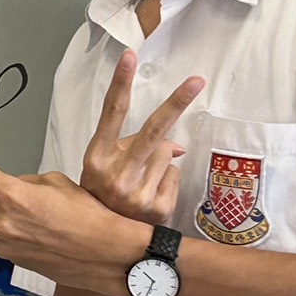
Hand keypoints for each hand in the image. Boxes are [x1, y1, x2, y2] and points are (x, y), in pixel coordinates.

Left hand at [0, 125, 145, 293]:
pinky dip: (22, 228)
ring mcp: (4, 243)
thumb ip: (24, 183)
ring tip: (50, 219)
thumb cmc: (91, 214)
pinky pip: (10, 233)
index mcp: (12, 194)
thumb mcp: (57, 184)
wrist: (111, 257)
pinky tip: (49, 235)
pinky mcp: (12, 258)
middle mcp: (1, 221)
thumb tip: (11, 189)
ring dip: (10, 212)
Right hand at [80, 50, 203, 224]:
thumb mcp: (105, 165)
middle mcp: (116, 173)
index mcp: (98, 156)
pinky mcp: (156, 208)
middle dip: (176, 103)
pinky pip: (174, 176)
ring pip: (167, 154)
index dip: (121, 83)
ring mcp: (137, 193)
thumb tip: (175, 144)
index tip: (130, 56)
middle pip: (154, 131)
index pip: (112, 112)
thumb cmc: (102, 193)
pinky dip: (166, 181)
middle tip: (196, 81)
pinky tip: (150, 193)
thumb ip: (132, 145)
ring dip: (160, 161)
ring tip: (140, 180)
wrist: (101, 238)